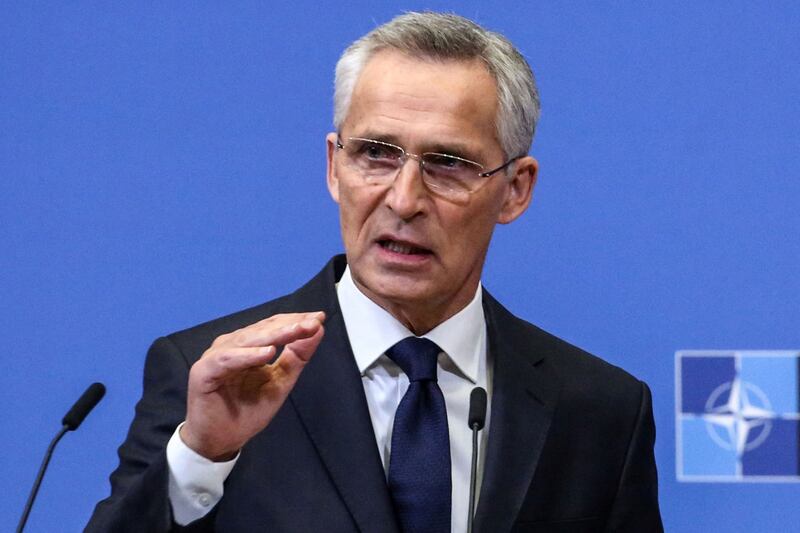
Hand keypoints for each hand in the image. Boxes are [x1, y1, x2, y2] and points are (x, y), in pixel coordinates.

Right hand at [180, 311, 325, 460]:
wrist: (218, 441)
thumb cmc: (247, 411)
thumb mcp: (280, 382)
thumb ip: (297, 357)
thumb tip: (318, 328)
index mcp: (249, 345)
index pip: (274, 326)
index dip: (296, 321)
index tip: (320, 318)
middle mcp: (232, 345)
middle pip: (264, 329)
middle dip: (290, 325)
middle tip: (313, 322)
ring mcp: (217, 356)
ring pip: (248, 340)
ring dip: (275, 335)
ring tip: (297, 331)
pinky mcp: (204, 371)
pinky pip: (228, 359)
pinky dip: (247, 355)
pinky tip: (267, 352)